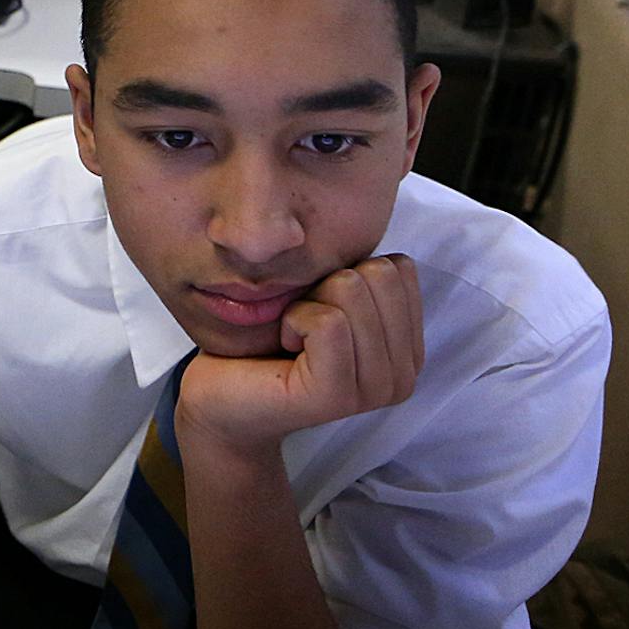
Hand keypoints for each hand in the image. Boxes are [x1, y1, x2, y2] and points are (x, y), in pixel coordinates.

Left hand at [176, 255, 423, 460]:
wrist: (221, 398)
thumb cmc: (268, 344)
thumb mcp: (327, 300)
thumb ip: (364, 278)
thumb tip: (373, 231)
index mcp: (408, 349)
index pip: (401, 268)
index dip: (349, 271)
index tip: (322, 308)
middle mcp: (402, 374)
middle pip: (379, 274)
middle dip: (328, 284)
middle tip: (303, 323)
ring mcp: (374, 389)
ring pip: (352, 292)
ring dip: (307, 303)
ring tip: (293, 338)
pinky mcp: (337, 394)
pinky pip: (328, 322)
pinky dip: (294, 320)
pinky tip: (285, 345)